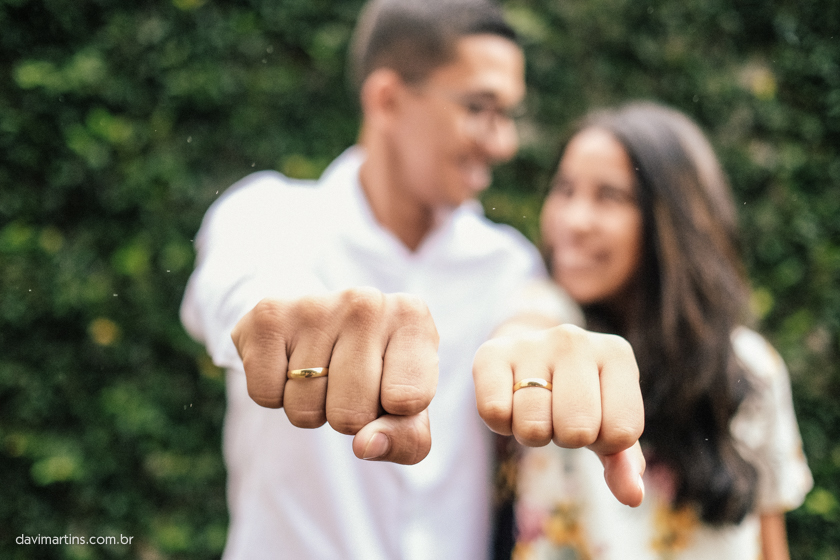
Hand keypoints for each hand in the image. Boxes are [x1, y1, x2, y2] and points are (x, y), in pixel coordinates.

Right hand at [231, 287, 439, 464]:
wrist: (320, 324)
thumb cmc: (376, 373)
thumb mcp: (408, 408)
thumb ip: (407, 439)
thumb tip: (365, 446)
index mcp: (411, 317)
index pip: (408, 402)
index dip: (394, 415)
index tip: (392, 390)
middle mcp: (366, 303)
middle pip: (351, 414)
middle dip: (347, 418)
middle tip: (348, 385)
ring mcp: (315, 305)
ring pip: (305, 410)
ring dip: (310, 408)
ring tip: (320, 373)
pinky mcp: (269, 316)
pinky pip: (266, 396)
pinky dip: (275, 396)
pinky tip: (289, 364)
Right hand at [473, 324, 645, 505]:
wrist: (531, 354)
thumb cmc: (580, 395)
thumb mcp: (608, 421)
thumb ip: (623, 460)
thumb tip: (633, 496)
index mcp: (616, 354)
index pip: (622, 431)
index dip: (605, 441)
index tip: (595, 419)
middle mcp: (575, 340)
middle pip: (577, 430)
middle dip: (565, 437)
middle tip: (560, 415)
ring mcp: (532, 343)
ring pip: (532, 425)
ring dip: (532, 433)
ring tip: (536, 409)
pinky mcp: (490, 353)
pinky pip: (494, 413)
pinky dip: (501, 425)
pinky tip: (510, 402)